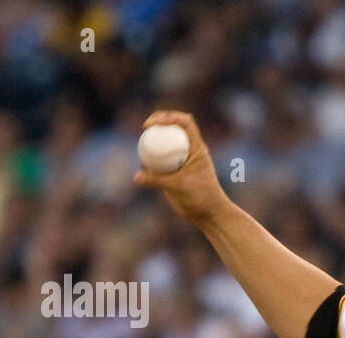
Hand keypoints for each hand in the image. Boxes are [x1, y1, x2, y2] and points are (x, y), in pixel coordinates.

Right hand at [133, 111, 230, 227]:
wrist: (208, 214)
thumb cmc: (201, 197)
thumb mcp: (179, 187)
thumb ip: (157, 180)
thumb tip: (136, 176)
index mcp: (196, 147)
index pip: (185, 123)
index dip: (170, 116)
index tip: (156, 123)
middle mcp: (188, 150)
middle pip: (172, 127)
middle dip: (158, 121)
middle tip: (145, 126)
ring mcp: (179, 160)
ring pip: (163, 143)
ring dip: (152, 141)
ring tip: (141, 145)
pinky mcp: (172, 171)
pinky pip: (158, 161)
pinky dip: (149, 161)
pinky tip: (142, 169)